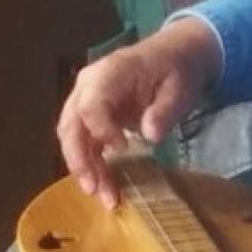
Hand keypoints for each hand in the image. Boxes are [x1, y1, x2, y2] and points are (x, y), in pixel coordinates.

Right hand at [57, 19, 221, 207]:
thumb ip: (164, 110)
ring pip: (72, 137)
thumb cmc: (175, 69)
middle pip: (71, 124)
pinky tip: (104, 185)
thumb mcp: (180, 87)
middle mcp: (89, 84)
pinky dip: (91, 164)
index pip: (90, 104)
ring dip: (84, 168)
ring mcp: (86, 100)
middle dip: (80, 159)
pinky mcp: (91, 116)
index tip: (122, 149)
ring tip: (102, 195)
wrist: (173, 55)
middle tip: (95, 188)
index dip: (101, 130)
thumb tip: (149, 135)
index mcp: (111, 72)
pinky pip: (83, 142)